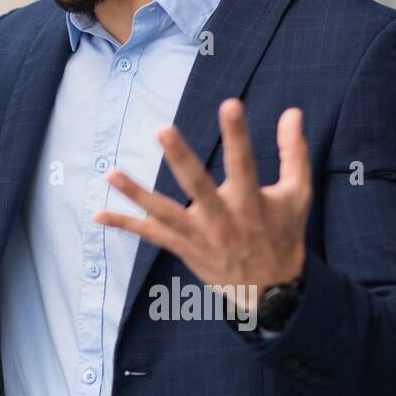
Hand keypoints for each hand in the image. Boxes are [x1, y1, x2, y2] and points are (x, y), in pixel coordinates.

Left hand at [92, 99, 309, 306]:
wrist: (273, 290)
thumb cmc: (284, 232)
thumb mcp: (297, 193)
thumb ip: (293, 151)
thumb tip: (292, 111)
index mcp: (251, 202)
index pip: (244, 162)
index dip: (237, 134)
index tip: (230, 104)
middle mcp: (223, 219)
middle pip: (198, 185)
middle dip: (180, 158)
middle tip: (163, 129)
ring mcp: (199, 236)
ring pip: (164, 213)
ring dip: (136, 194)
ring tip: (111, 173)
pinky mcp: (184, 248)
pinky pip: (150, 235)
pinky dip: (124, 224)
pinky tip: (98, 214)